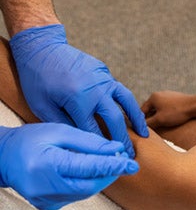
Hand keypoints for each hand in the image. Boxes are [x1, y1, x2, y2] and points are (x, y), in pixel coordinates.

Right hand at [0, 123, 138, 209]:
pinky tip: (91, 172)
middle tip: (125, 162)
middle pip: (90, 185)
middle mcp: (47, 187)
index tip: (132, 164)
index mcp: (49, 164)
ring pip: (85, 192)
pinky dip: (88, 184)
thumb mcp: (61, 131)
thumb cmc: (32, 139)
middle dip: (111, 173)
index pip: (89, 168)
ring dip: (101, 179)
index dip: (113, 166)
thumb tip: (117, 149)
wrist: (5, 158)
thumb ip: (89, 142)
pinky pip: (76, 195)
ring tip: (111, 164)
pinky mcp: (48, 204)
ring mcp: (46, 199)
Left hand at [9, 24, 148, 157]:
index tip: (109, 160)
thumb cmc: (38, 79)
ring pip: (126, 101)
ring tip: (144, 134)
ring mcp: (104, 79)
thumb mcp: (42, 106)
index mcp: (79, 101)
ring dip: (136, 119)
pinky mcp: (105, 72)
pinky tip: (131, 113)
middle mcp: (96, 90)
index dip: (101, 148)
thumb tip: (80, 140)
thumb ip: (63, 124)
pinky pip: (119, 90)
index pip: (93, 131)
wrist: (43, 48)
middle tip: (130, 154)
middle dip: (123, 139)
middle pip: (115, 120)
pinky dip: (127, 104)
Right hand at [141, 91, 193, 129]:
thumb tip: (140, 128)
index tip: (142, 129)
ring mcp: (168, 95)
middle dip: (150, 119)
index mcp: (153, 97)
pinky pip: (166, 108)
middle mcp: (159, 94)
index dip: (141, 121)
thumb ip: (148, 124)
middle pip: (150, 110)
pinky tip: (169, 121)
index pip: (142, 111)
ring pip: (158, 109)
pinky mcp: (175, 99)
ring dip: (158, 117)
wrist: (195, 106)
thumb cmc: (177, 112)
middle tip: (151, 129)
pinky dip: (165, 114)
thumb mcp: (160, 120)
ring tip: (160, 126)